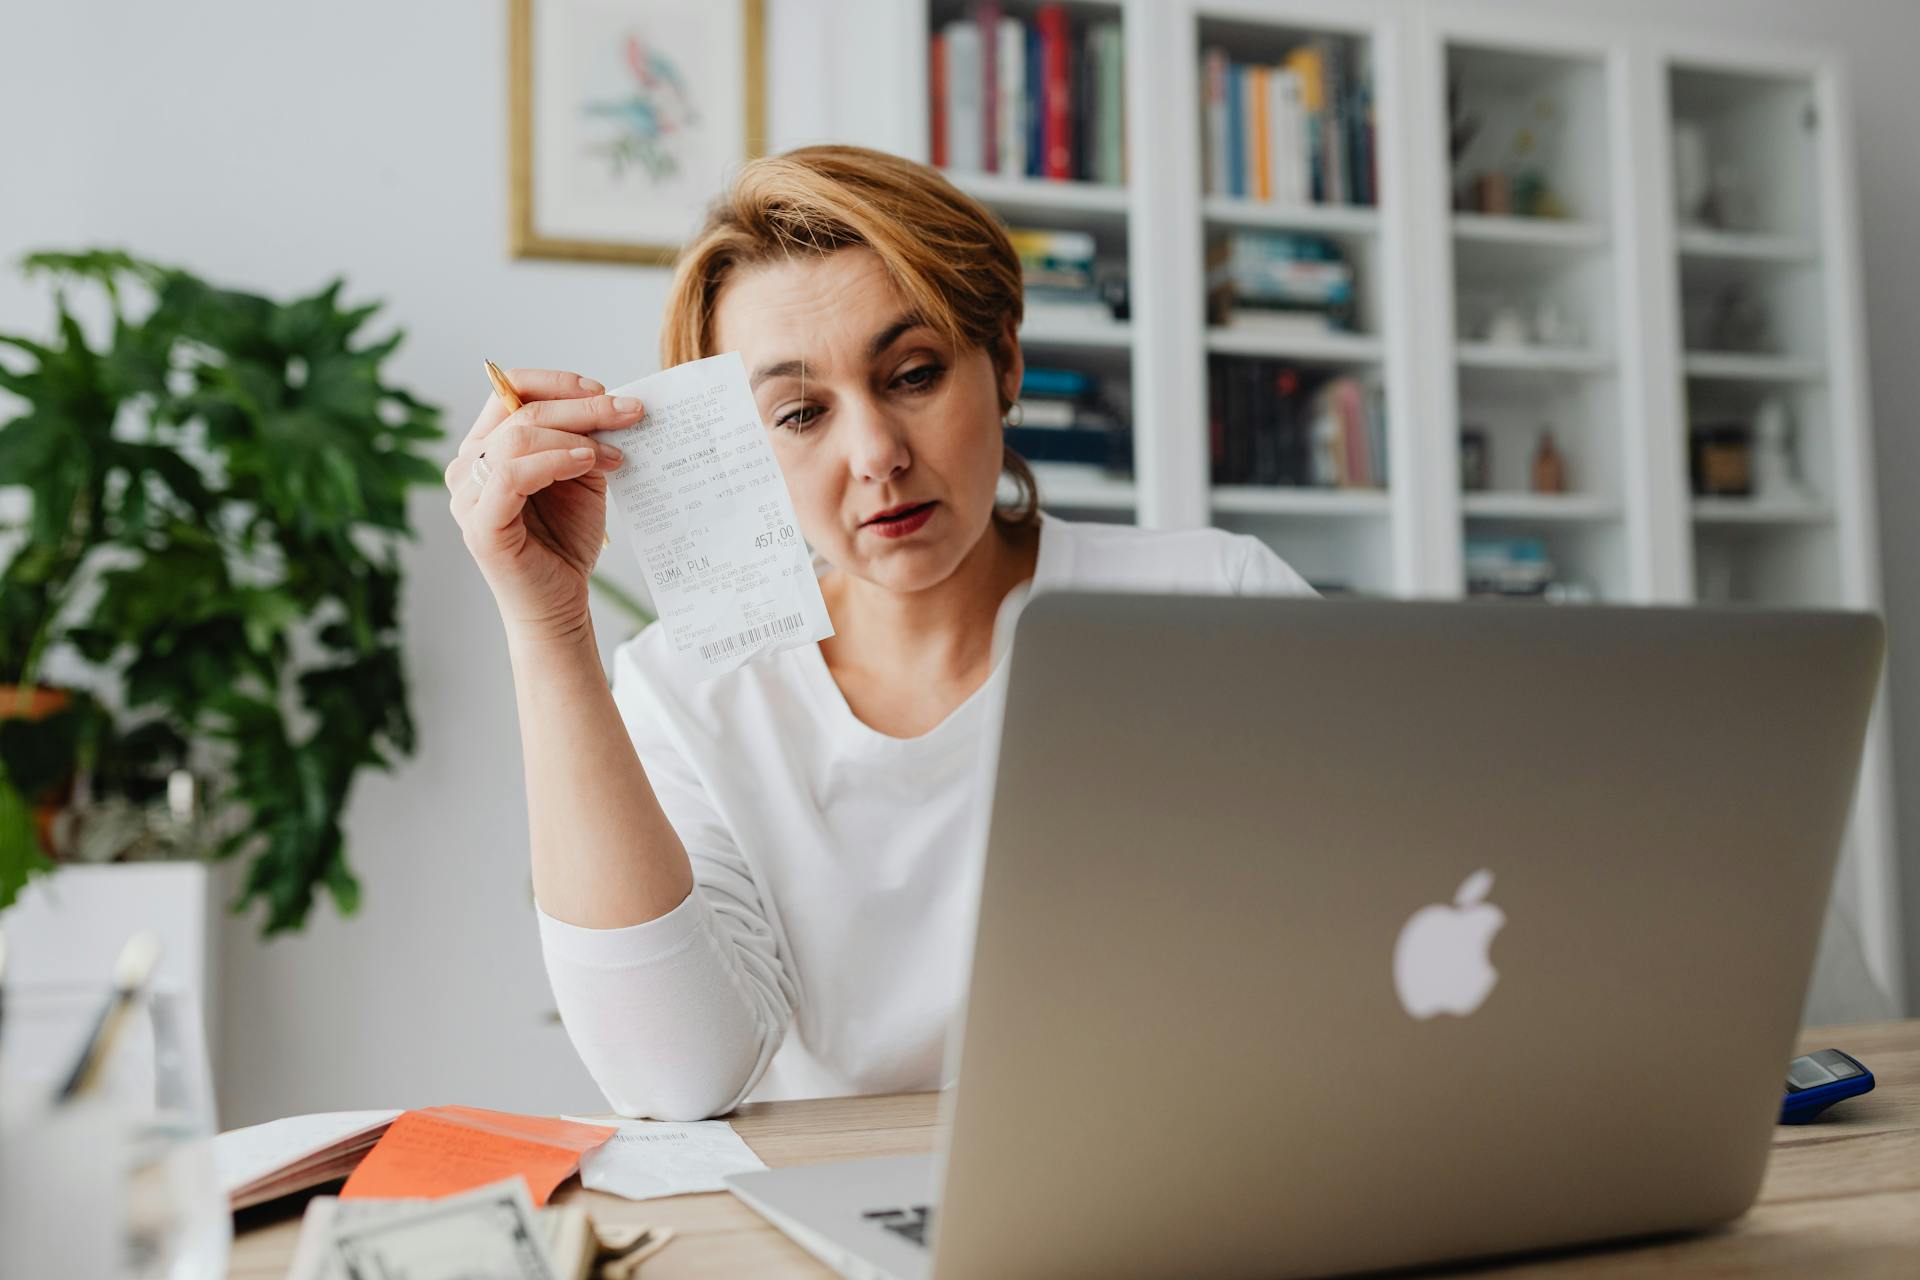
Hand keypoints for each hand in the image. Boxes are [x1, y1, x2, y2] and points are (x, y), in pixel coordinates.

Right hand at [446, 369, 643, 643]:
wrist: (561, 603)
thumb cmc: (566, 539)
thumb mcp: (580, 476)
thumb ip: (584, 439)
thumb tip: (613, 404)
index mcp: (485, 447)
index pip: (508, 391)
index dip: (556, 383)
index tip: (604, 390)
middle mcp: (467, 467)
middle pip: (520, 412)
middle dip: (581, 407)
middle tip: (629, 413)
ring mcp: (468, 496)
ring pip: (515, 438)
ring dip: (573, 435)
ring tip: (612, 453)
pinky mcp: (481, 525)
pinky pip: (511, 475)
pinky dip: (553, 461)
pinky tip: (586, 462)